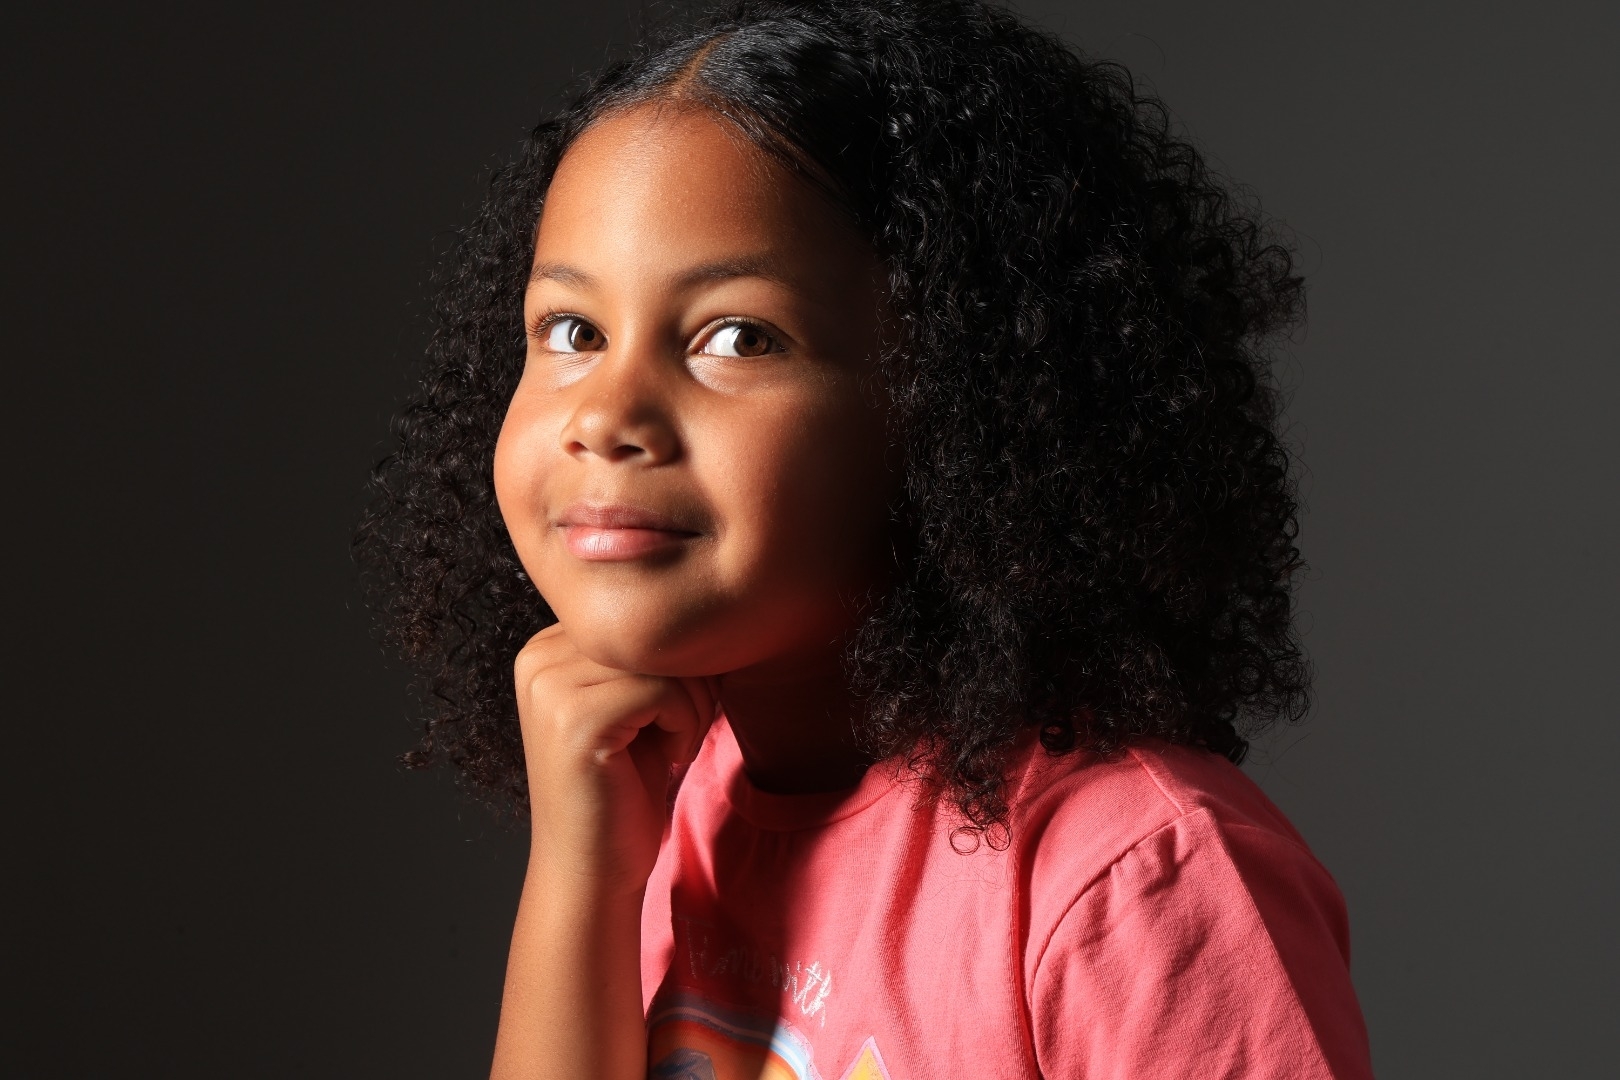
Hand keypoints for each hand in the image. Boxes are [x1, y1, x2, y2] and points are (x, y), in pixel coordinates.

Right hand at [514, 622, 717, 897]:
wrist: (595, 871)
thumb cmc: (627, 788)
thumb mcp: (638, 702)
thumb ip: (651, 651)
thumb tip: (710, 606)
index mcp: (547, 647)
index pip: (642, 617)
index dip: (677, 661)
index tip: (670, 714)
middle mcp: (536, 657)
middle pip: (652, 633)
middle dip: (690, 682)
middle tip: (679, 731)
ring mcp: (549, 687)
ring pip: (663, 660)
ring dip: (691, 706)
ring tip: (669, 744)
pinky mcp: (574, 720)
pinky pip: (664, 691)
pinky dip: (686, 726)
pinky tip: (668, 758)